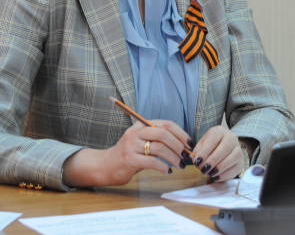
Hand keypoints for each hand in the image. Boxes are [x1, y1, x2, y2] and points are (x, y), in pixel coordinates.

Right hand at [63, 119, 191, 186]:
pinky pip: (152, 162)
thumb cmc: (128, 155)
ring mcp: (131, 146)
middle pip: (163, 133)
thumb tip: (183, 145)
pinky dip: (163, 166)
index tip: (189, 143)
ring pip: (159, 148)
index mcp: (140, 126)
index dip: (180, 133)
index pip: (165, 124)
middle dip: (178, 145)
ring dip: (173, 157)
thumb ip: (156, 139)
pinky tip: (166, 170)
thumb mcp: (140, 141)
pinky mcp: (130, 160)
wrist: (105, 166)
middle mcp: (135, 133)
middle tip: (185, 155)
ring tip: (178, 164)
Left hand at [191, 124, 244, 182]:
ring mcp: (238, 150)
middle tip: (203, 169)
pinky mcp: (241, 162)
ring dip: (219, 168)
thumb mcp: (202, 144)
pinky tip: (215, 177)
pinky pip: (235, 169)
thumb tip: (195, 159)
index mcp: (220, 131)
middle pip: (225, 148)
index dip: (205, 151)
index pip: (213, 139)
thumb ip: (198, 150)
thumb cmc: (210, 146)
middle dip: (212, 161)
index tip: (197, 161)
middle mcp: (232, 138)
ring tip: (209, 173)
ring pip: (233, 158)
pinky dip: (224, 175)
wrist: (224, 147)